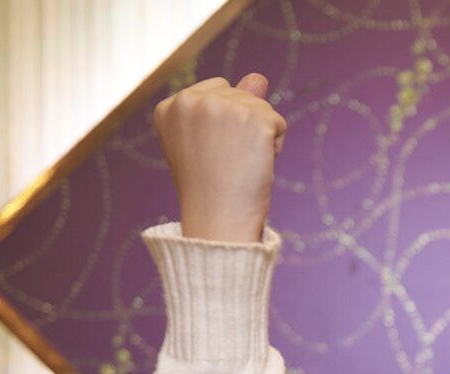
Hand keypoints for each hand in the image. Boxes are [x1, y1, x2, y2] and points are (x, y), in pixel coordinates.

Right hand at [153, 72, 287, 241]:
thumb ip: (228, 103)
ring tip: (239, 164)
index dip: (223, 124)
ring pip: (261, 107)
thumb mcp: (209, 139)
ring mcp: (223, 107)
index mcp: (170, 105)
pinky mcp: (254, 119)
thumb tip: (258, 78)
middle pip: (240, 94)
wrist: (218, 220)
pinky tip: (255, 165)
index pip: (216, 91)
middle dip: (243, 126)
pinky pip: (278, 123)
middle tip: (226, 161)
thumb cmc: (212, 186)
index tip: (210, 153)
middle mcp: (191, 100)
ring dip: (260, 136)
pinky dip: (275, 145)